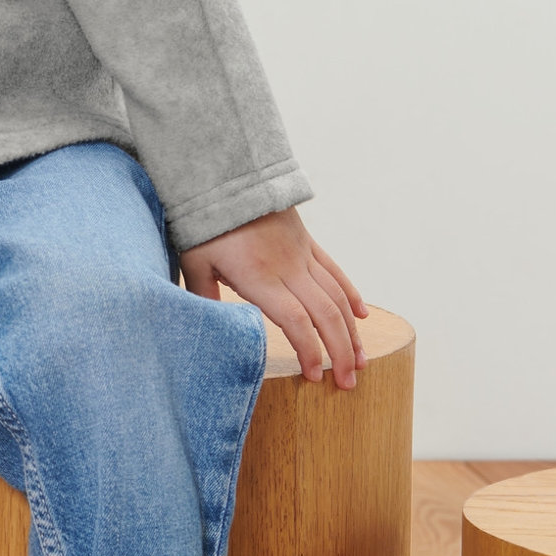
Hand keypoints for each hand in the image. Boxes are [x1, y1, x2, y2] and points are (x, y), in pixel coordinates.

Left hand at [177, 209, 368, 388]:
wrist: (227, 173)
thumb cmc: (204, 220)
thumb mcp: (193, 260)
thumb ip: (203, 295)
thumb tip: (206, 327)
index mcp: (259, 277)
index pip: (294, 321)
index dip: (310, 350)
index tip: (317, 377)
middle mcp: (288, 268)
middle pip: (324, 314)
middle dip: (340, 352)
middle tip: (349, 383)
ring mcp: (301, 254)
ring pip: (336, 296)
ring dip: (351, 331)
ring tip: (361, 361)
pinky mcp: (306, 242)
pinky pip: (334, 272)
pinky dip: (351, 295)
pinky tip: (361, 317)